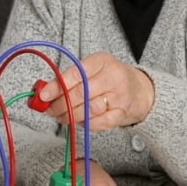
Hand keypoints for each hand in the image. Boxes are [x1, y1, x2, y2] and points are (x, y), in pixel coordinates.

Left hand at [39, 52, 154, 130]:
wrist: (143, 91)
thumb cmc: (112, 79)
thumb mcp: (93, 70)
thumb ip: (70, 79)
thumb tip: (45, 91)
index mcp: (101, 61)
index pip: (75, 74)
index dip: (57, 86)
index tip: (44, 95)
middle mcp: (112, 77)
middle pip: (80, 94)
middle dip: (60, 104)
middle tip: (50, 110)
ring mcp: (120, 96)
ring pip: (88, 110)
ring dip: (70, 116)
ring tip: (61, 117)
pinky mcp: (123, 113)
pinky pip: (99, 123)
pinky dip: (85, 124)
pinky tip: (79, 121)